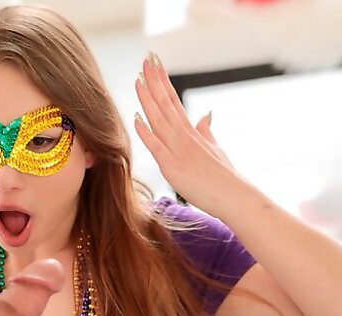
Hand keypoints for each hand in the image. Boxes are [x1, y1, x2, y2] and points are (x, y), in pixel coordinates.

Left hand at [133, 52, 247, 216]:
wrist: (237, 199)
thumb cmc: (225, 178)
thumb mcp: (216, 150)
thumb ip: (207, 132)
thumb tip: (205, 115)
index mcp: (192, 132)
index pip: (174, 101)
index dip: (163, 82)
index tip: (155, 64)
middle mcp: (185, 136)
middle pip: (166, 103)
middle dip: (155, 80)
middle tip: (147, 57)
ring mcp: (179, 150)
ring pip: (160, 119)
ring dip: (148, 98)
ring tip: (139, 77)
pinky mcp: (173, 167)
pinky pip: (156, 146)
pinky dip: (146, 131)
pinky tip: (136, 117)